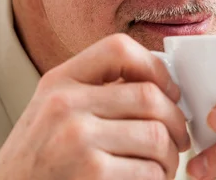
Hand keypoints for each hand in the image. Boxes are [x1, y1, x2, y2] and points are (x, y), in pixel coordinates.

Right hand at [0, 34, 189, 179]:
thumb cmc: (37, 161)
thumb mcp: (52, 112)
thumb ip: (94, 92)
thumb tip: (161, 85)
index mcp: (59, 80)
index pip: (119, 48)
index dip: (156, 68)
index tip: (170, 93)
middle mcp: (65, 103)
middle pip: (149, 96)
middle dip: (175, 122)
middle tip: (179, 139)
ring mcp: (76, 138)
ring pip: (156, 136)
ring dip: (170, 156)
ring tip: (164, 166)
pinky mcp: (91, 174)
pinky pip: (148, 171)